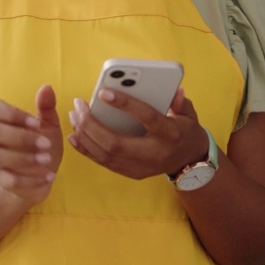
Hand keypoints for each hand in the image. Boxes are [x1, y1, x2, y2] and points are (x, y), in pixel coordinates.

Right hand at [0, 84, 63, 203]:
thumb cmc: (43, 146)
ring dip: (24, 158)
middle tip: (47, 144)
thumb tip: (47, 87)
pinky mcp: (2, 180)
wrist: (43, 176)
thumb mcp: (49, 126)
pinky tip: (49, 176)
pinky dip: (31, 179)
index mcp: (5, 121)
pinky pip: (9, 180)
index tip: (36, 123)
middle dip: (21, 138)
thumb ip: (46, 108)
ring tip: (47, 161)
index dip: (13, 114)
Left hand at [68, 87, 209, 179]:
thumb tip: (172, 90)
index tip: (104, 92)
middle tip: (79, 105)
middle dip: (92, 124)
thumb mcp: (187, 113)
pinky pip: (104, 163)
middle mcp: (155, 154)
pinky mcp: (132, 173)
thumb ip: (178, 101)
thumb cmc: (184, 130)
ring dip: (85, 135)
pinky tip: (75, 135)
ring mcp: (142, 167)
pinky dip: (86, 149)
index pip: (147, 118)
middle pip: (116, 143)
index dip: (125, 105)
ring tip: (74, 115)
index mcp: (171, 134)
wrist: (189, 160)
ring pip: (106, 155)